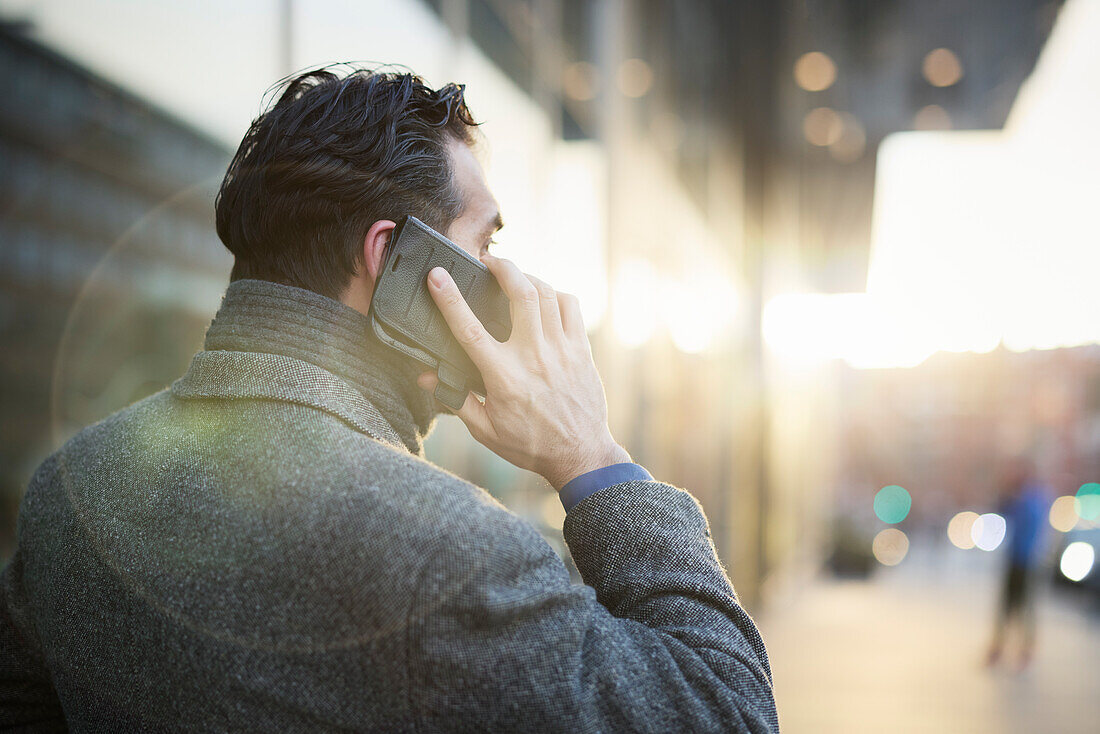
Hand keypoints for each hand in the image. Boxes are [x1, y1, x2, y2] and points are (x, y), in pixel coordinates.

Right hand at [417, 254, 629, 490]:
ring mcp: (562, 350)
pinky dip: (555, 293)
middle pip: (520, 294)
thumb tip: (427, 378)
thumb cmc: (530, 445)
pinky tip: (544, 296)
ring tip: (513, 274)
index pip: (469, 329)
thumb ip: (456, 400)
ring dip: (527, 275)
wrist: (580, 455)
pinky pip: (571, 307)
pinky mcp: (582, 351)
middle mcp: (534, 357)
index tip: (437, 276)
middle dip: (502, 266)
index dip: (450, 299)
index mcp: (503, 377)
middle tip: (488, 259)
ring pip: (547, 293)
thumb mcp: (485, 430)